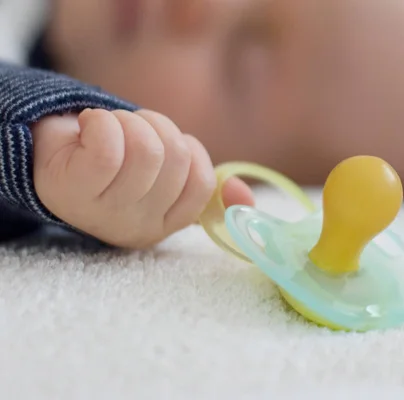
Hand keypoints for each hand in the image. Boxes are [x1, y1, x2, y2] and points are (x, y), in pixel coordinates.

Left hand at [32, 109, 252, 248]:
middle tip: (131, 133)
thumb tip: (246, 199)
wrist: (55, 158)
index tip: (164, 145)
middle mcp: (137, 229)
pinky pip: (109, 141)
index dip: (187, 149)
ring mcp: (104, 213)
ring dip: (129, 121)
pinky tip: (89, 127)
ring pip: (146, 148)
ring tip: (110, 130)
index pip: (202, 182)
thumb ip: (205, 186)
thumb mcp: (165, 178)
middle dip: (156, 128)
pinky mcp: (72, 189)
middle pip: (177, 157)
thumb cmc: (117, 166)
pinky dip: (102, 119)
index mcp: (164, 225)